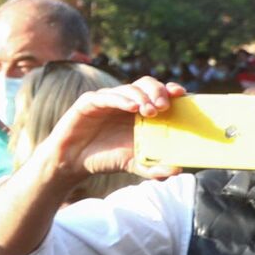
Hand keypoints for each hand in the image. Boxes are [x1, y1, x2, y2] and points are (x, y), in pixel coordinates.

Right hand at [41, 76, 186, 184]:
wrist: (72, 163)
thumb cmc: (105, 158)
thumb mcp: (134, 164)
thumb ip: (154, 167)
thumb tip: (178, 170)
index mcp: (139, 112)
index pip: (159, 93)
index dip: (170, 91)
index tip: (182, 95)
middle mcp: (125, 102)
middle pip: (146, 84)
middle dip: (158, 92)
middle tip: (164, 107)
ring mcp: (107, 100)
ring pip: (128, 88)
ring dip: (142, 96)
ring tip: (150, 111)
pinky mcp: (89, 102)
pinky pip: (106, 96)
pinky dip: (121, 99)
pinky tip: (132, 107)